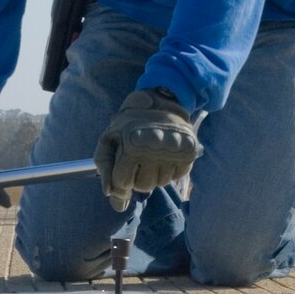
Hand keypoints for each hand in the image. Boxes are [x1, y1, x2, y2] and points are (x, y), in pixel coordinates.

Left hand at [93, 89, 199, 212]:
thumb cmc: (129, 123)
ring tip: (152, 154)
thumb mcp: (109, 139)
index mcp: (132, 144)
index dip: (120, 180)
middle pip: (143, 186)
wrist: (159, 101)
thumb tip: (110, 192)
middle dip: (137, 177)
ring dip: (154, 174)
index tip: (123, 168)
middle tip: (139, 159)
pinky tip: (165, 154)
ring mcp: (174, 149)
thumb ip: (104, 166)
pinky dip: (170, 170)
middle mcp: (155, 147)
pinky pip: (176, 176)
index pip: (123, 183)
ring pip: (160, 183)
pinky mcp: (189, 151)